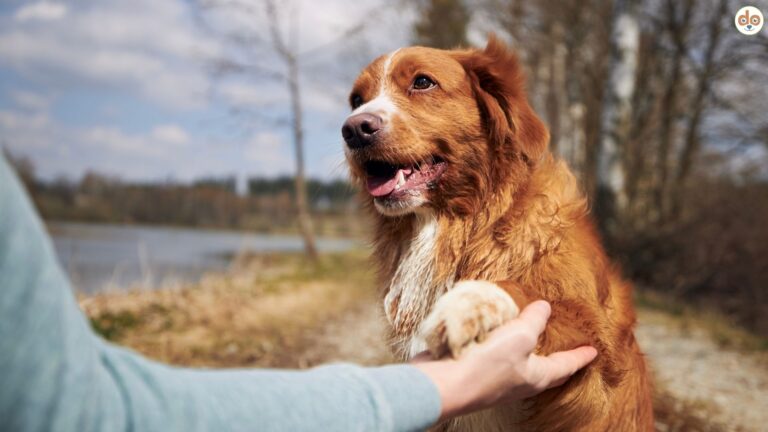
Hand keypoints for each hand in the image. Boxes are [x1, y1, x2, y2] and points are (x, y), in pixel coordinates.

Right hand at [411, 300, 596, 420]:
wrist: (444, 384)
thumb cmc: (486, 364)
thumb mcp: (519, 336)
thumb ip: (534, 320)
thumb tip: (545, 308)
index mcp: (536, 377)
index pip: (565, 366)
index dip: (580, 357)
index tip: (593, 351)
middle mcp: (518, 382)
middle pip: (545, 372)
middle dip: (558, 362)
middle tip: (568, 351)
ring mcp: (496, 380)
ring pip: (519, 366)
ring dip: (527, 353)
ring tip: (532, 339)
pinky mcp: (474, 371)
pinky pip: (494, 357)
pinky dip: (499, 345)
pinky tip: (495, 335)